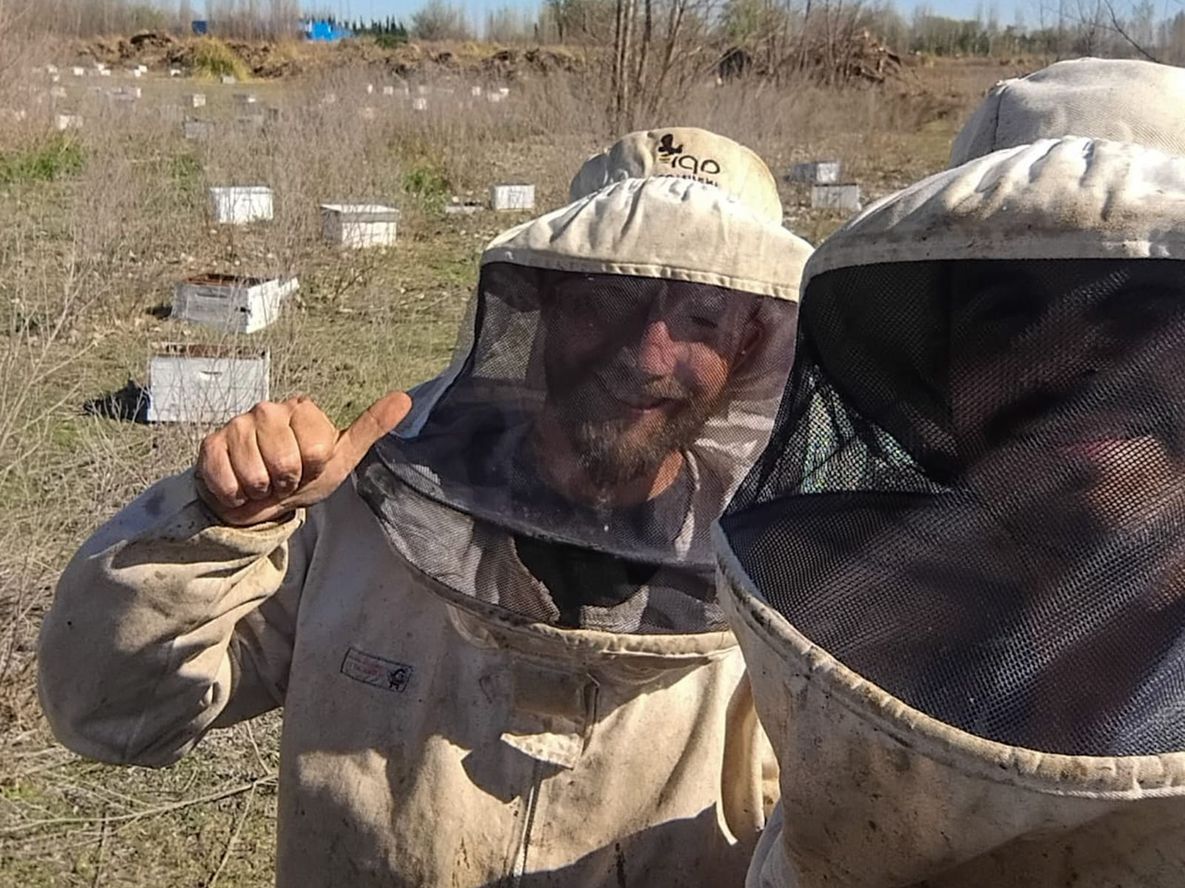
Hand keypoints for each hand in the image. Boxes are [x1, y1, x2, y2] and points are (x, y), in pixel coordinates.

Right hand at [194, 392, 411, 525]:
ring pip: (256, 475)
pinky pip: (228, 482)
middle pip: (286, 462)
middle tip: (284, 477)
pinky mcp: (209, 446)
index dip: (313, 468)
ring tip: (263, 481)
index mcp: (302, 409)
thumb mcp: (340, 457)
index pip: (317, 449)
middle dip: (287, 481)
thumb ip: (371, 428)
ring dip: (262, 490)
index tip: (308, 467)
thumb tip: (405, 398)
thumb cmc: (301, 476)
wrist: (257, 500)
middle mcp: (268, 409)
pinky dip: (236, 494)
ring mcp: (236, 425)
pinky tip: (239, 485)